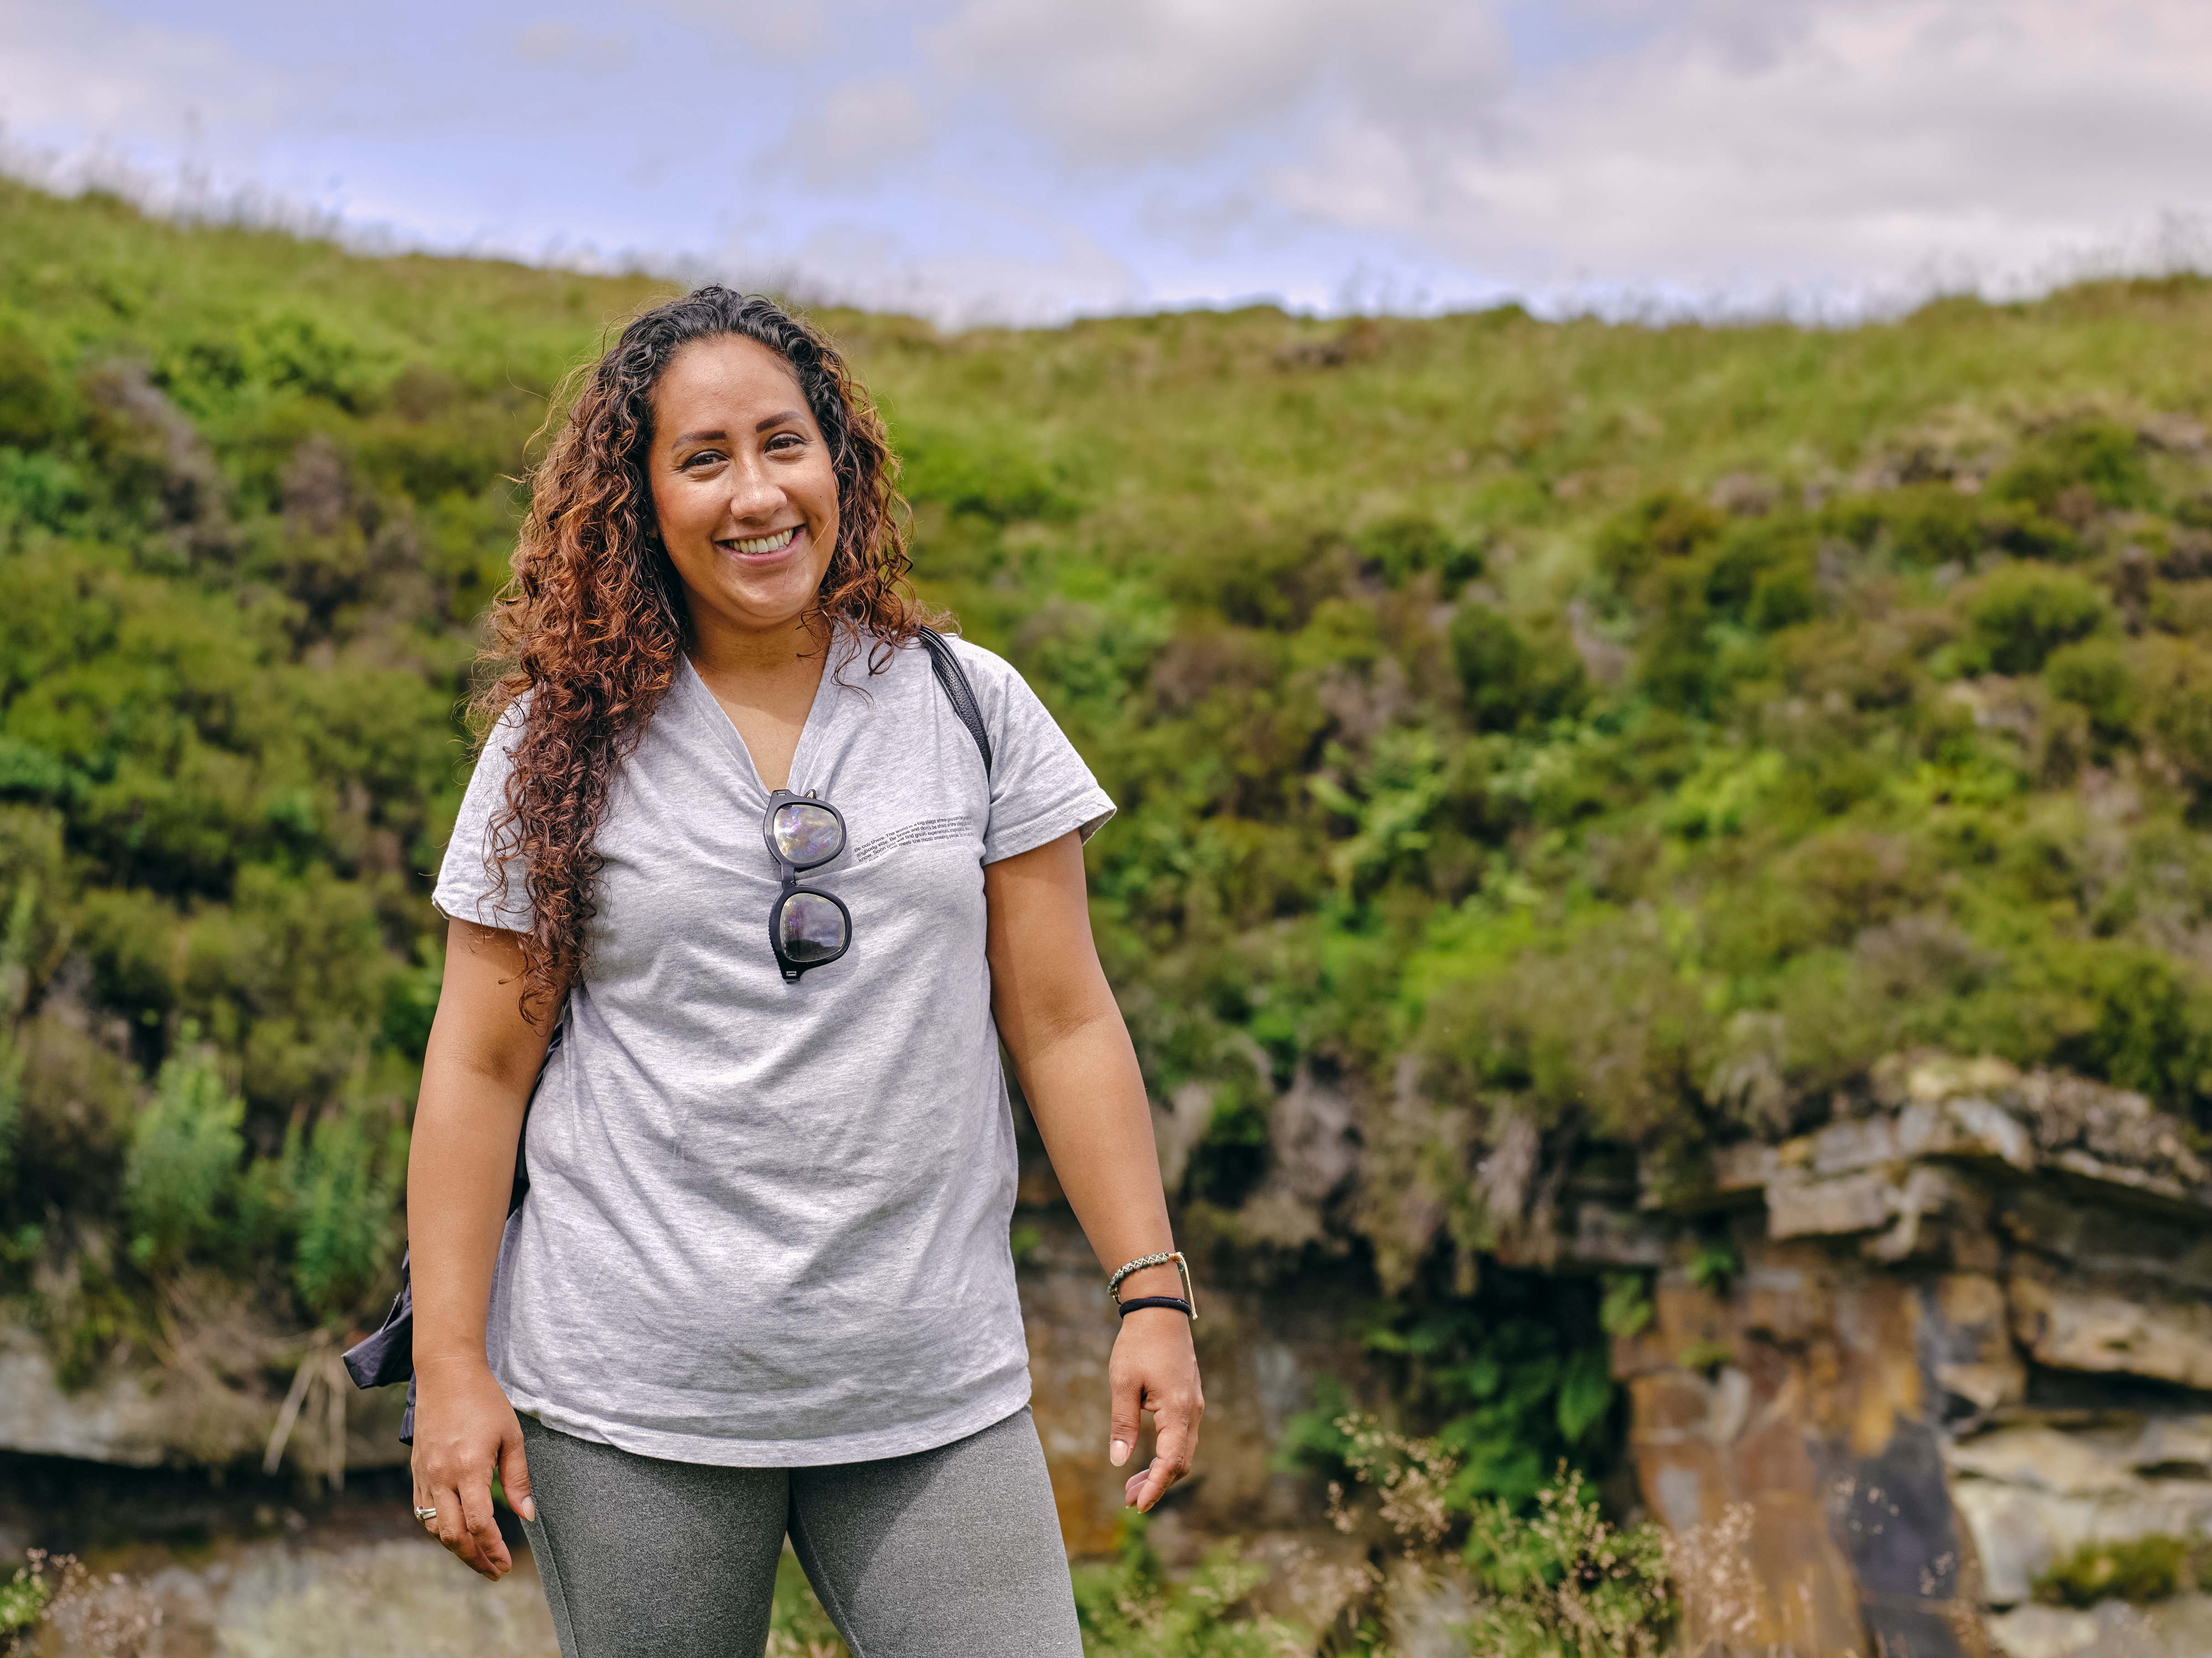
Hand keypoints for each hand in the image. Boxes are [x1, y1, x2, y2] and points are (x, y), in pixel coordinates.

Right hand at [411, 1356, 534, 1580]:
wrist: (446, 1374)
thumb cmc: (485, 1401)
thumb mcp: (512, 1436)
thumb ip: (518, 1478)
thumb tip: (528, 1515)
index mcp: (468, 1468)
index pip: (478, 1524)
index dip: (493, 1549)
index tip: (506, 1564)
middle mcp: (441, 1476)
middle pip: (453, 1536)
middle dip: (474, 1559)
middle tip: (494, 1571)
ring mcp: (424, 1475)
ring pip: (434, 1528)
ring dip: (455, 1547)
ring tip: (478, 1556)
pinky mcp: (416, 1471)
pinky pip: (422, 1511)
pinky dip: (438, 1528)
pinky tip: (455, 1532)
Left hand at [1107, 1309, 1202, 1511]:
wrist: (1159, 1311)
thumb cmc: (1138, 1344)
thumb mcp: (1123, 1383)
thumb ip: (1122, 1424)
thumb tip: (1119, 1461)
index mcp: (1178, 1410)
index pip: (1171, 1462)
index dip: (1155, 1487)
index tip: (1137, 1505)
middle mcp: (1192, 1411)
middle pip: (1181, 1462)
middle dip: (1156, 1484)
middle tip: (1128, 1499)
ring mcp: (1194, 1405)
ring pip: (1183, 1450)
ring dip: (1161, 1470)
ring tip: (1132, 1484)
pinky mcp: (1189, 1399)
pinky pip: (1182, 1436)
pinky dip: (1166, 1453)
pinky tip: (1146, 1457)